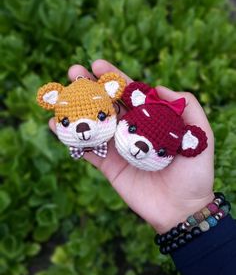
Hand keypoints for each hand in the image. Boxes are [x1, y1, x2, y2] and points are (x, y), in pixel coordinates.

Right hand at [49, 60, 214, 233]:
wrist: (182, 210)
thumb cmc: (195, 173)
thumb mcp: (202, 136)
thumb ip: (189, 108)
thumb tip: (159, 87)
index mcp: (151, 118)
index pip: (129, 92)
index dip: (113, 78)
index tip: (97, 64)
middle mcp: (131, 129)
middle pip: (107, 103)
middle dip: (89, 86)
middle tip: (73, 71)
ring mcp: (118, 147)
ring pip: (93, 122)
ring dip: (75, 107)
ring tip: (58, 94)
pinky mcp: (108, 166)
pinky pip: (86, 149)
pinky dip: (70, 138)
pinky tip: (55, 125)